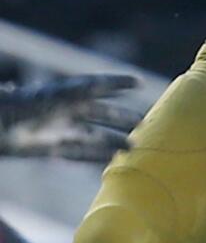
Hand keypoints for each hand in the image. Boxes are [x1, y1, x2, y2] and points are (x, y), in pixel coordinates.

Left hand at [0, 74, 141, 162]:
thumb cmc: (25, 103)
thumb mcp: (54, 93)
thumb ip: (78, 89)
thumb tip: (102, 85)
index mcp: (70, 92)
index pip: (100, 85)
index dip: (119, 83)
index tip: (139, 83)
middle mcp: (69, 109)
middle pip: (102, 113)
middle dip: (122, 118)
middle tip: (143, 122)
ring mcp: (62, 129)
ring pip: (95, 135)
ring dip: (113, 140)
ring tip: (133, 146)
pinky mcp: (53, 148)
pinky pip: (80, 153)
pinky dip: (97, 156)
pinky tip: (111, 158)